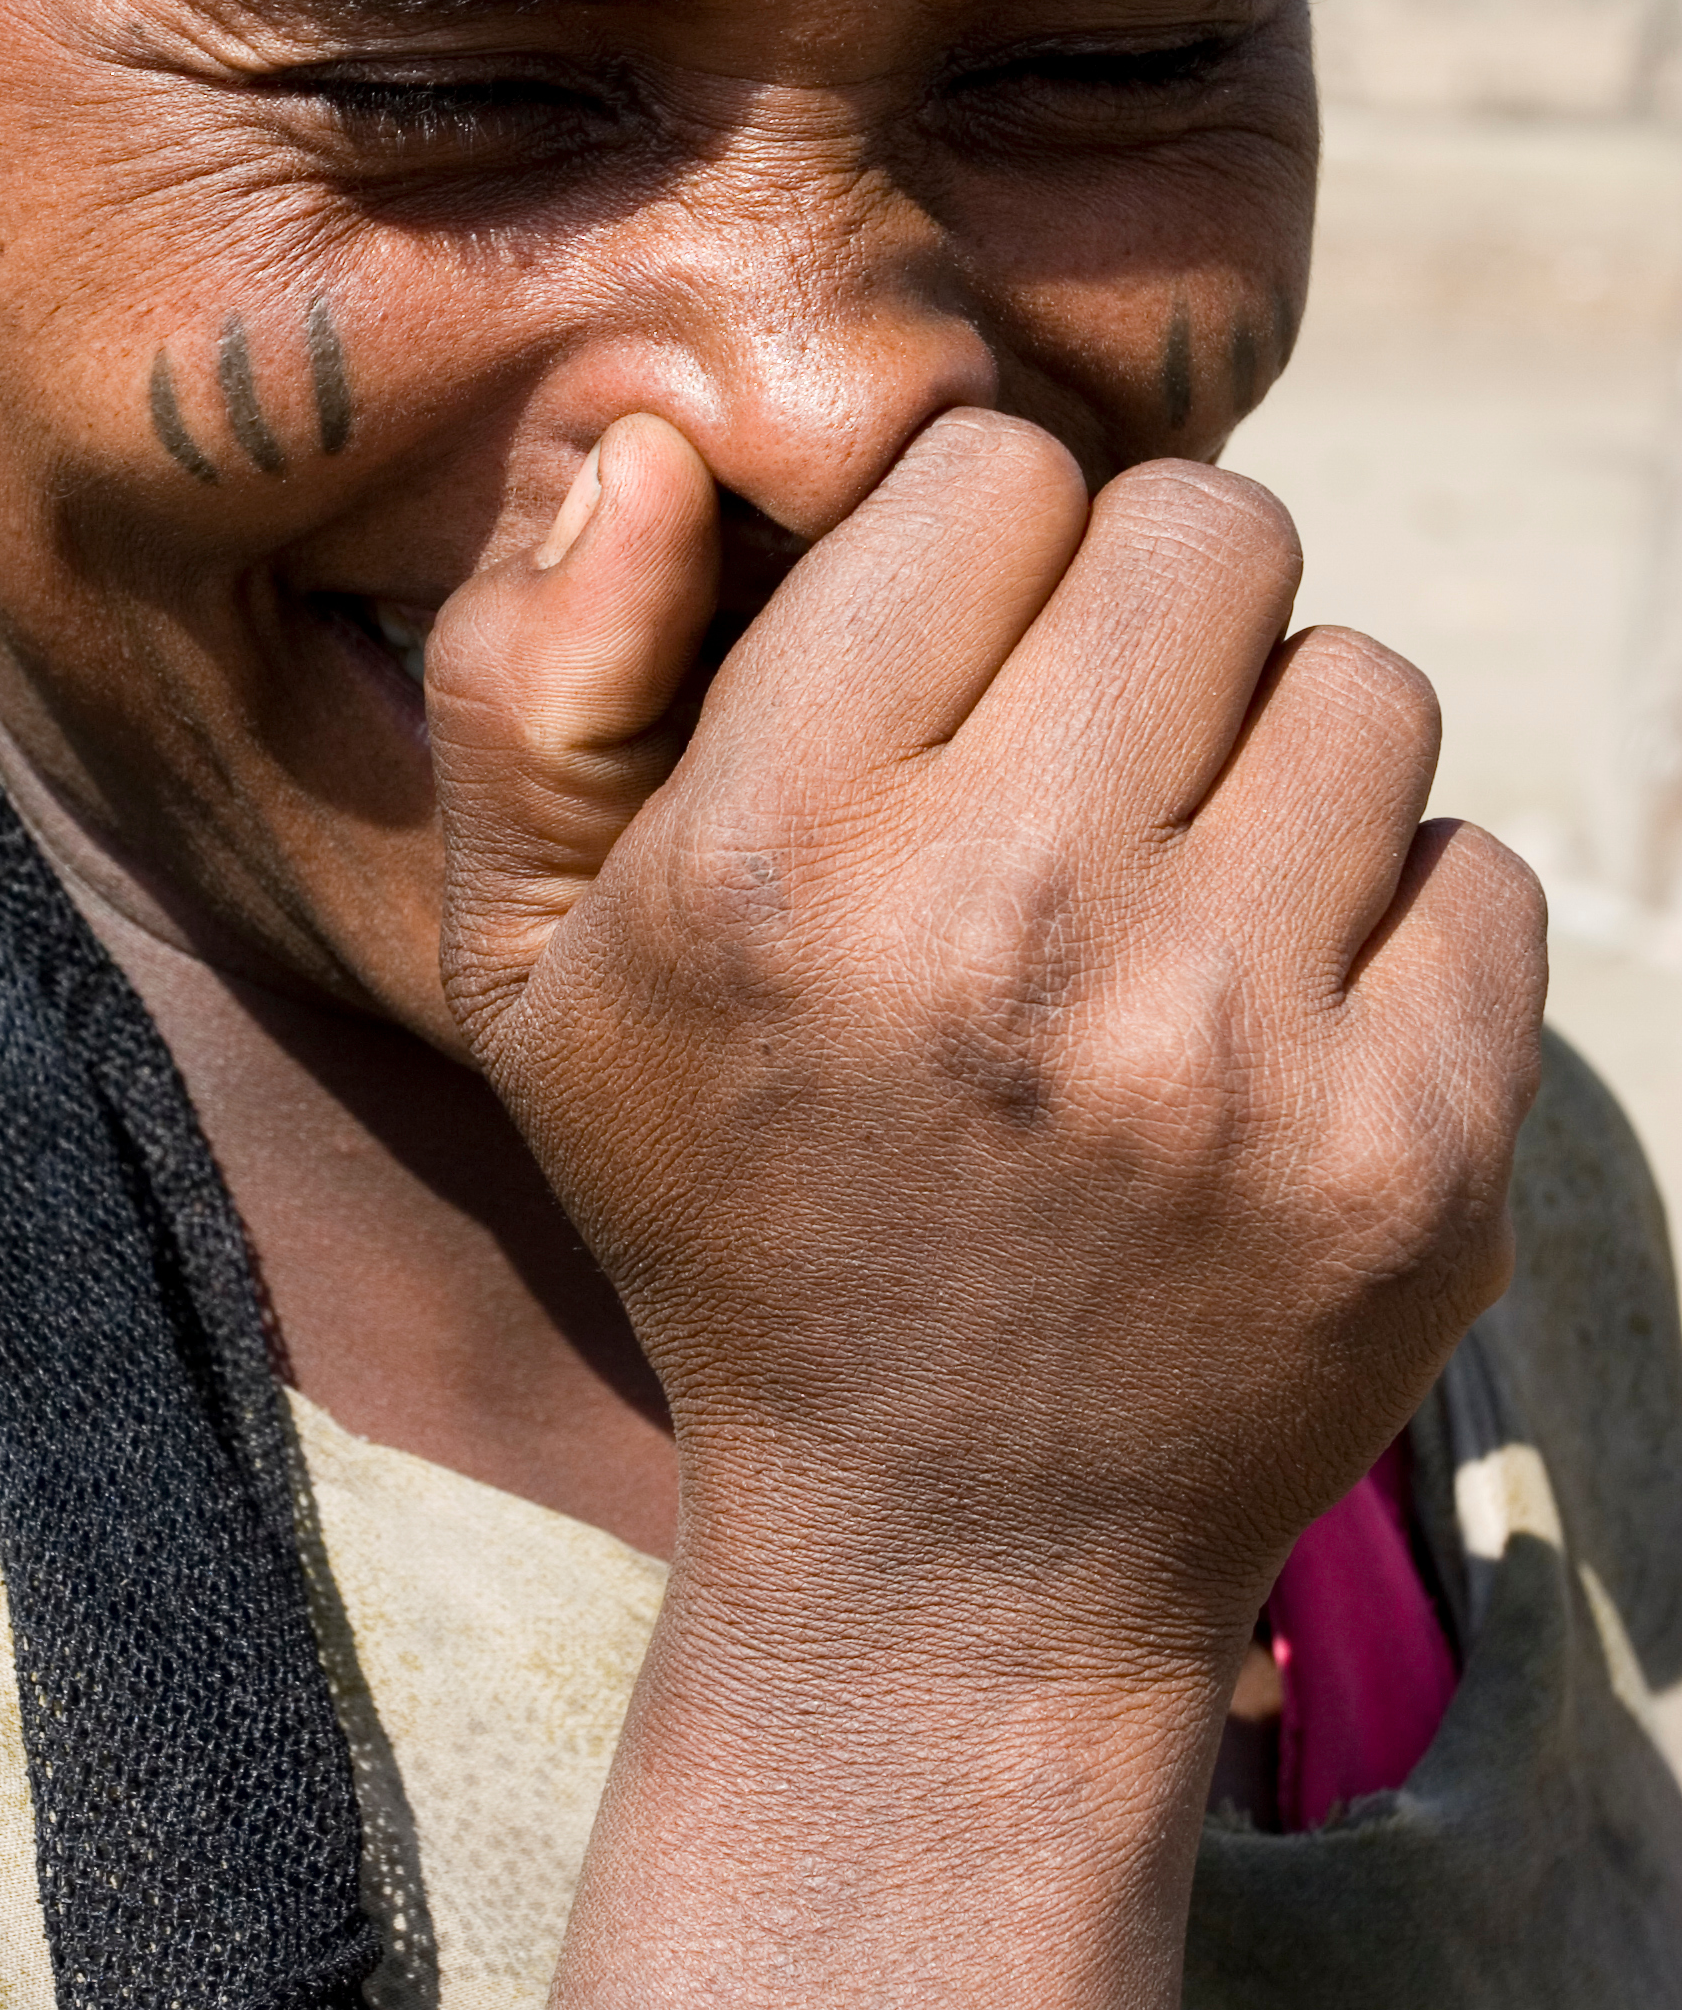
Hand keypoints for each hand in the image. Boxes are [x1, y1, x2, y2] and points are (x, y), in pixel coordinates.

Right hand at [426, 406, 1545, 1676]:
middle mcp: (1010, 935)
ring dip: (1281, 762)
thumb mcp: (528, 967)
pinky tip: (1278, 1032)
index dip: (974, 550)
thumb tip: (648, 446)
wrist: (945, 1562)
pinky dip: (1395, 925)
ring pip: (1367, 685)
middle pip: (1209, 533)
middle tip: (1091, 764)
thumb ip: (529, 678)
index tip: (951, 673)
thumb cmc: (730, 1204)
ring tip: (1182, 904)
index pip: (990, 474)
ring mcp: (1232, 1056)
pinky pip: (1482, 874)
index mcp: (780, 856)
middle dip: (1151, 619)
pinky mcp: (1411, 1161)